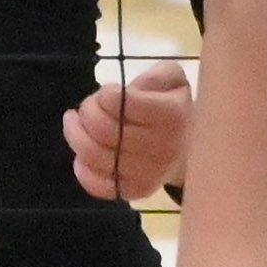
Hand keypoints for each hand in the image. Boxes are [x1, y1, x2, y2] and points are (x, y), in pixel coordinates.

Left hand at [66, 62, 192, 201]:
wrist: (191, 151)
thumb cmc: (174, 109)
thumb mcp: (174, 80)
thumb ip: (156, 75)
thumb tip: (129, 90)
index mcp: (172, 115)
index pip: (125, 103)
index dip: (106, 94)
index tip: (108, 91)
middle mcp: (162, 148)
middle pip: (104, 128)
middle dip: (88, 110)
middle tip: (89, 105)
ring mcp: (148, 174)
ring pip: (95, 155)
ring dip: (76, 135)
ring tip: (75, 122)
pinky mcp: (134, 191)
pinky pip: (96, 184)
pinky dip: (82, 168)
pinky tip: (83, 154)